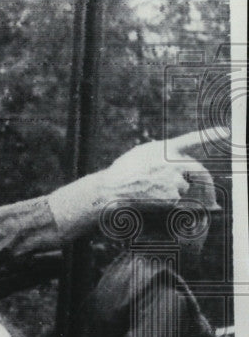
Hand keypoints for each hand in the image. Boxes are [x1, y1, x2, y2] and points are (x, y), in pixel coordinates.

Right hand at [47, 131, 212, 240]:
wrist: (109, 191)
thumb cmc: (119, 175)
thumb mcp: (138, 157)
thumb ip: (157, 156)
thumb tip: (173, 161)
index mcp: (163, 149)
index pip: (191, 139)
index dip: (210, 135)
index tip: (226, 132)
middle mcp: (171, 161)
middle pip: (197, 171)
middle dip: (202, 182)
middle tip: (204, 191)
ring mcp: (174, 178)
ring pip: (185, 189)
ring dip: (176, 194)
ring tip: (152, 194)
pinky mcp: (174, 195)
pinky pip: (179, 202)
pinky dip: (170, 205)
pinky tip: (153, 201)